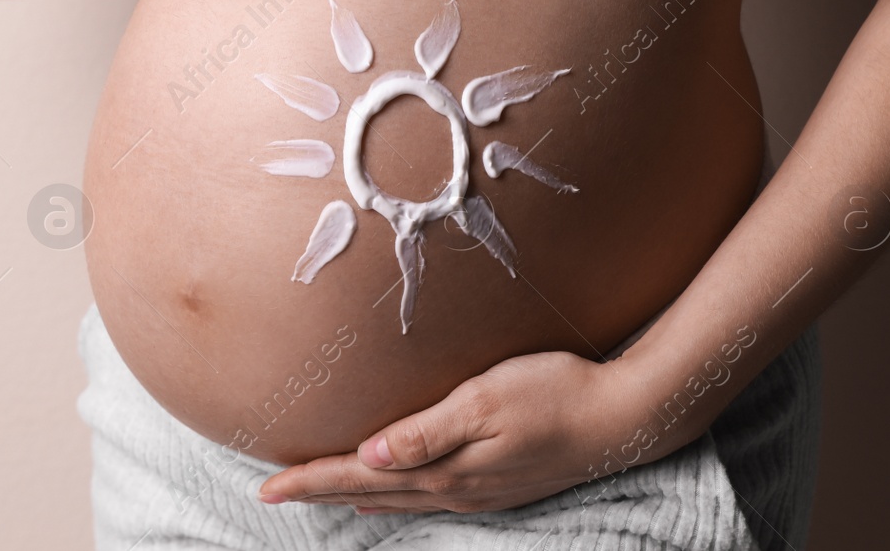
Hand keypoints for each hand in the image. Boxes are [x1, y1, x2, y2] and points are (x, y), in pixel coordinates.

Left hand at [257, 350, 660, 514]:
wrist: (624, 416)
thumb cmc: (554, 392)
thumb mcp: (485, 401)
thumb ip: (425, 431)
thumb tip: (367, 458)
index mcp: (443, 468)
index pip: (356, 474)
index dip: (309, 478)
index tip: (265, 484)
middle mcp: (454, 487)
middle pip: (367, 490)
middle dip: (317, 489)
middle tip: (271, 491)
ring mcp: (477, 490)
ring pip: (395, 497)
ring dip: (349, 494)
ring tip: (315, 493)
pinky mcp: (496, 483)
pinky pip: (426, 495)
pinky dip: (391, 495)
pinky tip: (385, 490)